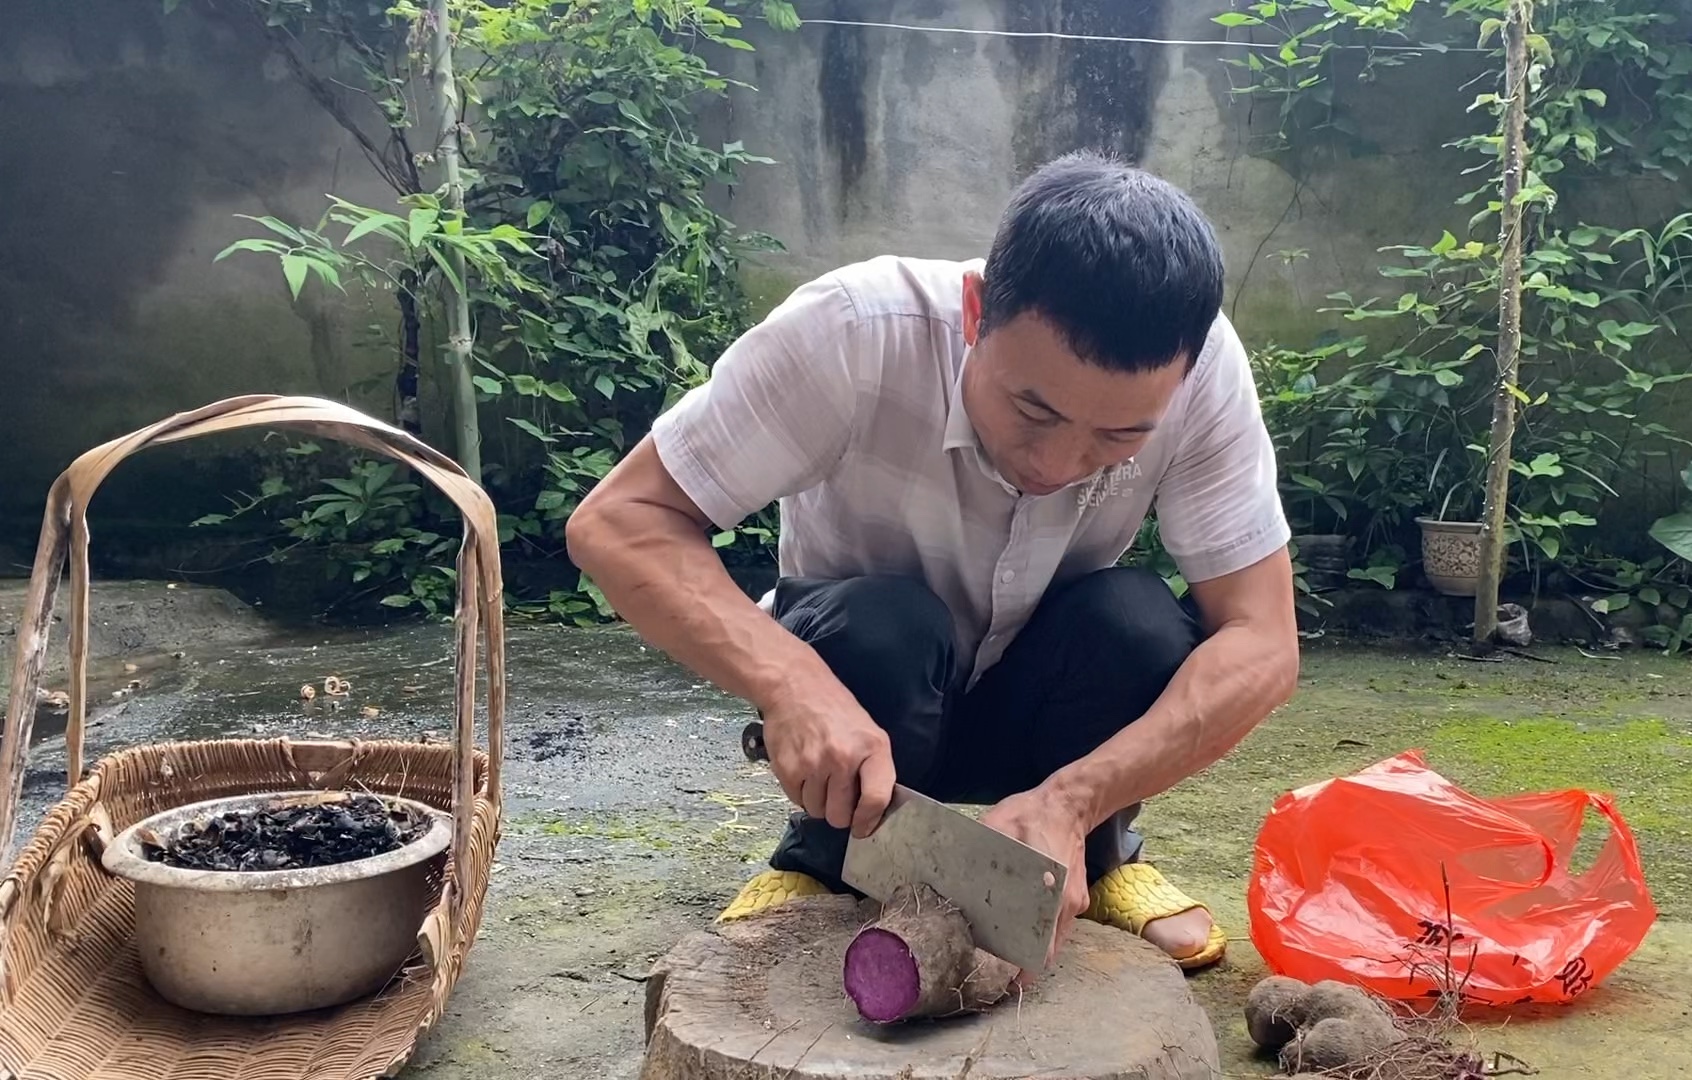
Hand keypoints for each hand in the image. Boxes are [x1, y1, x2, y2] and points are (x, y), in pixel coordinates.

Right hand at [760, 684, 895, 838]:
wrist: (794, 688)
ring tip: (819, 775)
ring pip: (818, 812)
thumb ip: (874, 771)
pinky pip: (797, 801)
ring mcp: (814, 765)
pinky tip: (804, 770)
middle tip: (836, 793)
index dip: (869, 821)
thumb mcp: (869, 733)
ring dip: (818, 801)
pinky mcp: (788, 770)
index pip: (876, 800)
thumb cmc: (834, 710)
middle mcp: (843, 758)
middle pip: (841, 816)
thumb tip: (872, 812)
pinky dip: (801, 793)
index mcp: (872, 749)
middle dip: (839, 812)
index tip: (863, 827)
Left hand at [978, 785, 1091, 982]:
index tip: (1008, 982)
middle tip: (1000, 977)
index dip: (1026, 968)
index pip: (1042, 945)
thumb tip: (953, 867)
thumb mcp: (999, 824)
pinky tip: (1020, 932)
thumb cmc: (1032, 813)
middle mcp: (1067, 904)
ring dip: (1034, 951)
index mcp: (1053, 892)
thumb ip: (980, 848)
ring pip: (1054, 939)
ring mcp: (1074, 902)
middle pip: (1049, 949)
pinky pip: (1057, 925)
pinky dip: (1041, 934)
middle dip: (1027, 966)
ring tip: (1006, 961)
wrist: (1070, 802)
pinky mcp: (1075, 896)